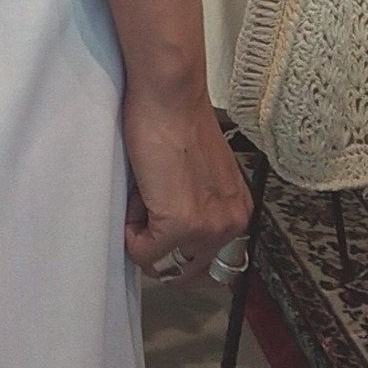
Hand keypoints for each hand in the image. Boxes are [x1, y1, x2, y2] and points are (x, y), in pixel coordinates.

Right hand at [122, 81, 252, 283]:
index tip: (160, 231)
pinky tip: (139, 193)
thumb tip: (168, 238)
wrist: (169, 94)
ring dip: (144, 236)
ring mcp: (208, 227)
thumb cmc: (174, 119)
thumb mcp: (197, 175)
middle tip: (148, 211)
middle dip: (160, 250)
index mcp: (237, 211)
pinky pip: (142, 252)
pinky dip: (130, 230)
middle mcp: (231, 224)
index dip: (177, 251)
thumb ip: (195, 207)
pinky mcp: (180, 223)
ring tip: (146, 195)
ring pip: (163, 265)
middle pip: (186, 273)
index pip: (209, 265)